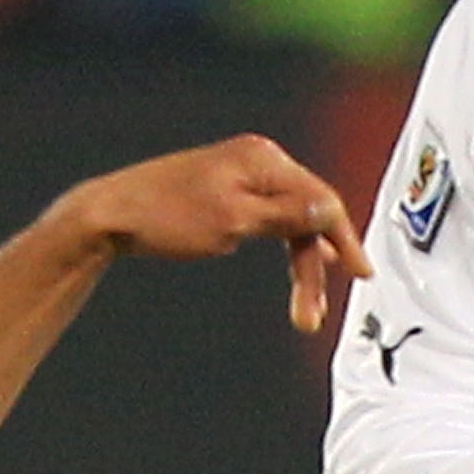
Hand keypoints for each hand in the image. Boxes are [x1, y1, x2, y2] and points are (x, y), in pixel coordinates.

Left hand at [61, 135, 370, 334]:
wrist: (112, 214)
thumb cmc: (167, 217)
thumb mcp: (234, 221)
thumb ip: (286, 216)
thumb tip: (330, 209)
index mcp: (264, 158)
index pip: (321, 200)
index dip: (343, 240)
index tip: (362, 274)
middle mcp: (257, 159)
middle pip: (306, 214)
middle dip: (312, 267)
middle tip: (311, 315)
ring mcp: (240, 174)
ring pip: (288, 221)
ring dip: (298, 264)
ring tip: (303, 309)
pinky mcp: (225, 190)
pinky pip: (270, 219)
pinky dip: (282, 246)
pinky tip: (293, 267)